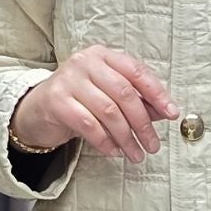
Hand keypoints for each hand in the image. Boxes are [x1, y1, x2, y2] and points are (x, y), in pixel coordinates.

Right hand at [13, 45, 178, 163]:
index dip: (157, 93)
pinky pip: (89, 125)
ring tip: (136, 154)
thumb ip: (136, 100)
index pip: (137, 71)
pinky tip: (114, 152)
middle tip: (153, 145)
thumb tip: (165, 112)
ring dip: (127, 137)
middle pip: (124, 94)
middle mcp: (85, 62)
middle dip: (143, 123)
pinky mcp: (57, 101)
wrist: (38, 108)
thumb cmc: (80, 100)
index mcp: (104, 56)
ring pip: (108, 111)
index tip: (172, 114)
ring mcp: (69, 80)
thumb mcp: (109, 95)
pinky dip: (106, 141)